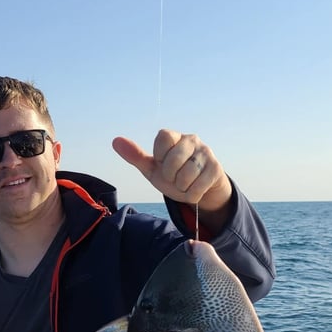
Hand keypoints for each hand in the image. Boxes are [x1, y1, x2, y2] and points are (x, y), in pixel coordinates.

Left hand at [113, 130, 231, 216]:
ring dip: (181, 187)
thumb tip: (115, 141)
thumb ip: (135, 156)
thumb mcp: (152, 168)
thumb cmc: (172, 175)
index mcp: (174, 137)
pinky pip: (198, 187)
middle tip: (174, 177)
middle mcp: (192, 140)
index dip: (159, 155)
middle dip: (170, 176)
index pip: (163, 137)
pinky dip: (192, 194)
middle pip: (174, 160)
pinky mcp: (216, 168)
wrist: (198, 189)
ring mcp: (206, 153)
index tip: (162, 162)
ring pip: (187, 176)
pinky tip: (194, 189)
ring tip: (184, 183)